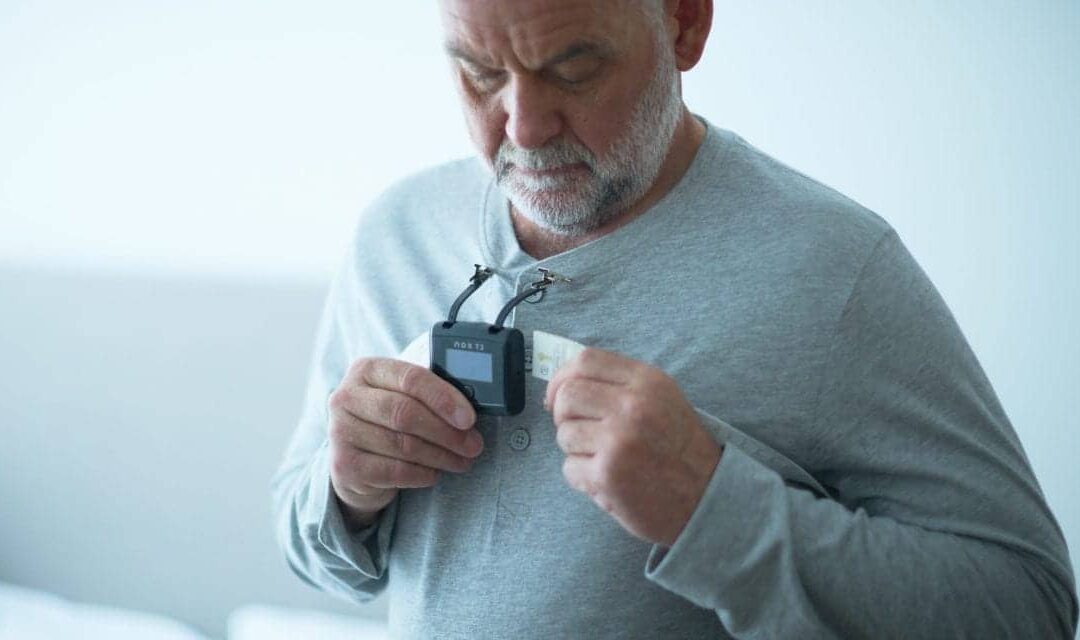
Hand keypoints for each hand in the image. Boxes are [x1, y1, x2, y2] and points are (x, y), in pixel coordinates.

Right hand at [327, 358, 483, 525]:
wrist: (355, 462)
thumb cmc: (388, 422)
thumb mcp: (403, 398)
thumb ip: (429, 395)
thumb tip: (470, 412)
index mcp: (366, 370)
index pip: (411, 378)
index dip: (444, 398)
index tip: (469, 418)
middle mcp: (346, 397)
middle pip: (406, 413)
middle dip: (447, 432)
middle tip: (473, 445)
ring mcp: (340, 431)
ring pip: (403, 445)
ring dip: (441, 456)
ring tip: (462, 461)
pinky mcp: (344, 465)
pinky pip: (394, 471)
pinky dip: (422, 474)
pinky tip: (434, 473)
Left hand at [544, 348, 721, 546]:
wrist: (709, 497)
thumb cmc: (679, 449)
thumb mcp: (662, 399)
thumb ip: (620, 384)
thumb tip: (565, 383)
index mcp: (647, 382)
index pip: (585, 361)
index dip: (562, 378)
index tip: (556, 396)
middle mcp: (633, 406)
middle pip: (567, 395)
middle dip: (563, 416)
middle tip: (579, 432)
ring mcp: (619, 440)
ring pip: (564, 433)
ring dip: (576, 450)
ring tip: (603, 459)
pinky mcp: (607, 474)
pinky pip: (569, 468)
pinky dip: (582, 477)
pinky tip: (607, 481)